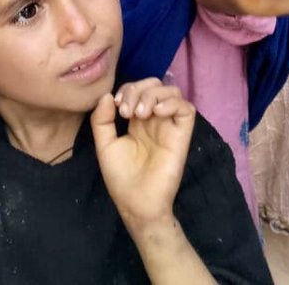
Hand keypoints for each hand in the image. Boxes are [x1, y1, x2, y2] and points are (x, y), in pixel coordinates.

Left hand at [92, 80, 193, 229]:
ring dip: (153, 94)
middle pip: (156, 85)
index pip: (138, 89)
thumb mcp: (104, 145)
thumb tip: (107, 95)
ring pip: (172, 92)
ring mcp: (169, 127)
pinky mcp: (182, 136)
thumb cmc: (121, 177)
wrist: (136, 203)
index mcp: (137, 121)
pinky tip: (156, 113)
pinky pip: (186, 110)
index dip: (127, 89)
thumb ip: (102, 120)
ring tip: (140, 113)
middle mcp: (154, 120)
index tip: (116, 106)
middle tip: (127, 111)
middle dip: (139, 88)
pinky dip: (172, 103)